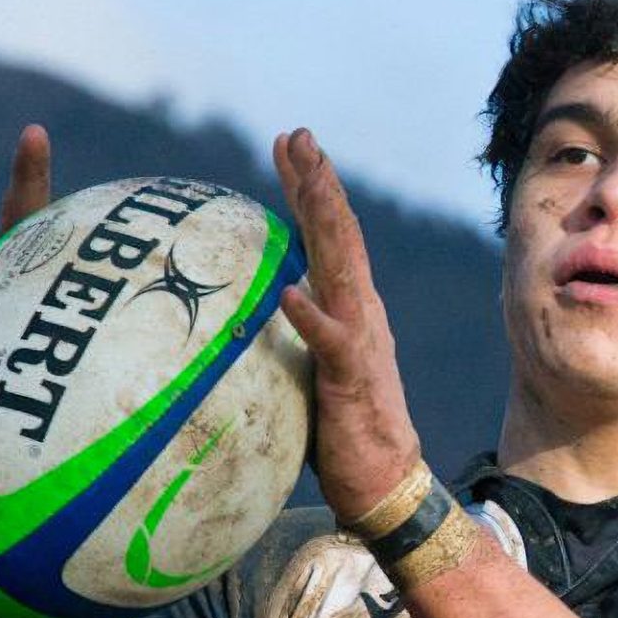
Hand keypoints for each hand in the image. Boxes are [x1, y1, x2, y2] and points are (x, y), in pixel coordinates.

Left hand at [273, 128, 423, 522]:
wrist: (387, 481)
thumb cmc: (340, 435)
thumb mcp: (302, 374)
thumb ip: (279, 339)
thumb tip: (230, 321)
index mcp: (348, 309)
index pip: (326, 238)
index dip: (307, 191)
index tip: (287, 146)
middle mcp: (360, 314)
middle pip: (339, 237)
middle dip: (319, 183)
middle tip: (298, 136)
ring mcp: (360, 342)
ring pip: (343, 271)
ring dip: (325, 224)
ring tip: (309, 182)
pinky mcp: (353, 379)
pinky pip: (331, 342)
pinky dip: (311, 315)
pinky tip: (290, 292)